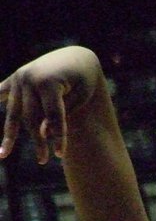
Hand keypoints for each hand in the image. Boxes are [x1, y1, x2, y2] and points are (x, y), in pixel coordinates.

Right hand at [0, 46, 100, 163]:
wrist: (75, 59)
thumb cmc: (82, 82)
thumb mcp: (78, 98)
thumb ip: (59, 115)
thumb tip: (41, 133)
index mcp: (48, 81)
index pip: (52, 116)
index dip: (58, 137)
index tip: (60, 155)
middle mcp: (29, 78)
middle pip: (31, 118)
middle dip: (37, 141)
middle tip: (43, 161)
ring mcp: (19, 78)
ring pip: (14, 113)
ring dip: (9, 135)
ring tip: (3, 155)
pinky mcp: (14, 80)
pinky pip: (0, 93)